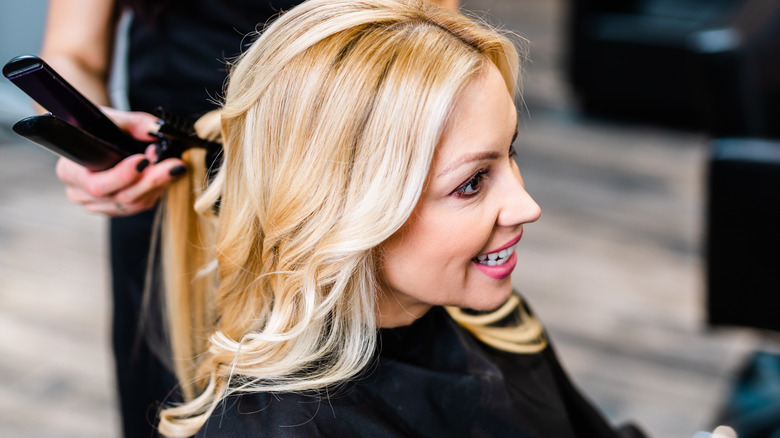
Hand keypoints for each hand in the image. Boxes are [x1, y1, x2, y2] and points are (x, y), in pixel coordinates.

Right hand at [55, 108, 186, 215]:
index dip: (123, 175)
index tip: (145, 160)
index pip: (97, 184)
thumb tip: (158, 130)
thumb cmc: (100, 128)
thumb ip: (137, 123)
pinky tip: (164, 176)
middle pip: (120, 197)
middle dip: (151, 180)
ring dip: (157, 186)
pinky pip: (138, 207)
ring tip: (172, 166)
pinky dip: (155, 192)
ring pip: (133, 205)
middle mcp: (79, 193)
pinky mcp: (113, 209)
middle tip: (174, 164)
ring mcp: (96, 205)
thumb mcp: (115, 119)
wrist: (96, 138)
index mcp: (70, 171)